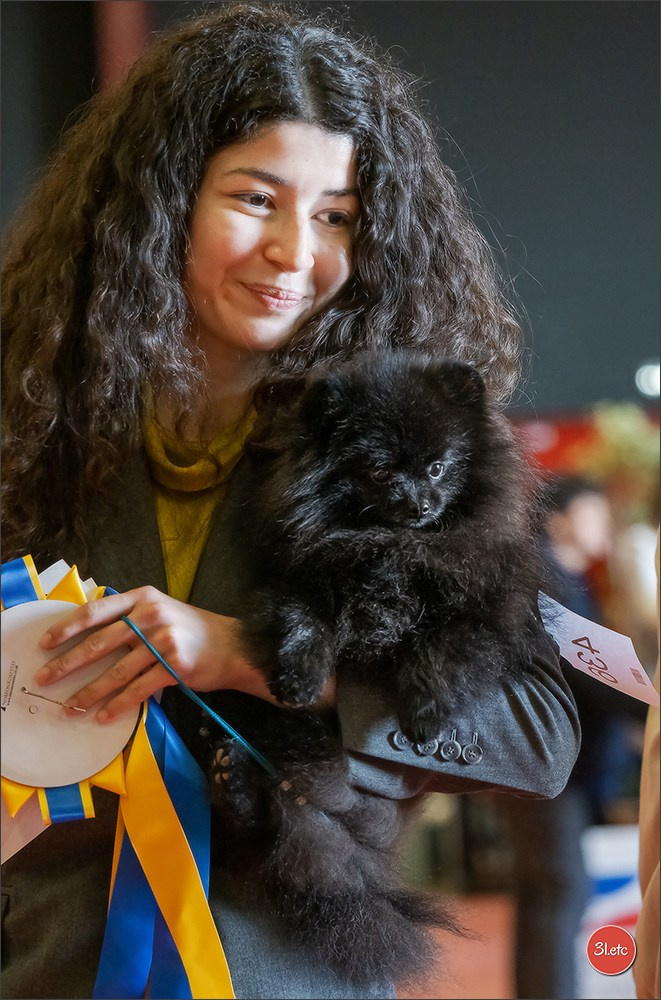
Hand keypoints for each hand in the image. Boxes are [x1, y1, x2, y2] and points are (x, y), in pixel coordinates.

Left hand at [36, 586, 270, 722]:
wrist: (234, 646)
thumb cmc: (192, 630)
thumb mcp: (161, 610)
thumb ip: (130, 616)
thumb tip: (91, 634)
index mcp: (143, 598)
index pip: (96, 611)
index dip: (67, 627)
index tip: (45, 642)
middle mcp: (151, 616)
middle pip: (99, 643)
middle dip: (67, 663)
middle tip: (45, 678)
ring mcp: (163, 641)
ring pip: (116, 672)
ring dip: (89, 692)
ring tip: (70, 706)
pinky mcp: (173, 667)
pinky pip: (138, 689)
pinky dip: (118, 705)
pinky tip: (103, 715)